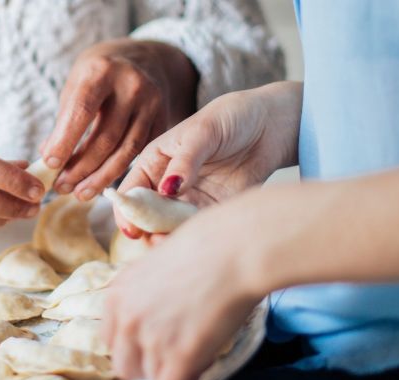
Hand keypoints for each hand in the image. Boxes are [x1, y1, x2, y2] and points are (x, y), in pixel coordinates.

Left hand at [41, 39, 197, 200]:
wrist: (143, 59)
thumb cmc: (99, 75)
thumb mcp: (76, 85)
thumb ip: (64, 120)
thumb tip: (49, 158)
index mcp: (102, 70)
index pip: (81, 112)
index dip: (64, 142)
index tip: (50, 165)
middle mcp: (131, 85)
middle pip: (105, 138)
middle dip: (81, 168)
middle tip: (61, 187)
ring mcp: (152, 103)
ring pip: (125, 152)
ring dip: (100, 178)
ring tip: (79, 193)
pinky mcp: (164, 120)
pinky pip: (139, 154)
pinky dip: (118, 172)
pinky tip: (100, 184)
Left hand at [103, 197, 262, 379]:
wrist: (237, 248)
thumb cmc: (207, 246)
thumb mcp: (156, 264)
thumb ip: (144, 294)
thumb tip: (153, 318)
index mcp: (117, 295)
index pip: (110, 340)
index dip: (135, 344)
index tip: (156, 339)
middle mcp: (127, 319)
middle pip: (125, 366)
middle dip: (149, 363)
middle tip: (176, 350)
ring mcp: (151, 338)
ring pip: (152, 379)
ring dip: (174, 370)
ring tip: (199, 345)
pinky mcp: (180, 355)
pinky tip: (203, 363)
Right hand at [115, 81, 302, 237]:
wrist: (271, 125)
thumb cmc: (231, 117)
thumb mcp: (203, 132)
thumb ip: (185, 161)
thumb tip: (166, 190)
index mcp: (154, 163)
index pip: (132, 191)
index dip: (127, 211)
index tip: (132, 229)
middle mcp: (166, 185)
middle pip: (147, 216)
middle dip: (148, 231)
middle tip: (156, 240)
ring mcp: (188, 200)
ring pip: (170, 227)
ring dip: (169, 238)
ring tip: (175, 243)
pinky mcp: (212, 210)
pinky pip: (198, 228)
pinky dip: (195, 236)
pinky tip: (198, 238)